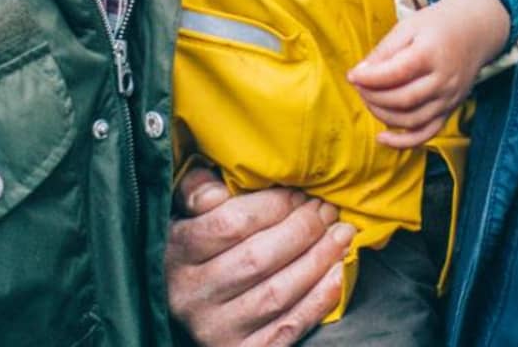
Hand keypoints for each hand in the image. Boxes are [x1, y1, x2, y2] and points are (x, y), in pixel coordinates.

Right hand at [166, 167, 352, 346]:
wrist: (188, 305)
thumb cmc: (195, 250)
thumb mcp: (184, 215)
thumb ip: (196, 191)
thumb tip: (217, 190)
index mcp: (176, 254)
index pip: (230, 224)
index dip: (273, 206)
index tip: (300, 194)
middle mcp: (191, 296)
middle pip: (258, 259)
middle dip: (303, 230)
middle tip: (327, 210)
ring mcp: (216, 329)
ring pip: (276, 294)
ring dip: (318, 260)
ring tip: (341, 235)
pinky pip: (287, 327)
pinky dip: (318, 300)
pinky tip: (337, 273)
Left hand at [348, 0, 508, 147]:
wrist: (475, 31)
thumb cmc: (438, 26)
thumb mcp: (409, 26)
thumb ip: (385, 50)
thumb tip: (360, 73)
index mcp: (432, 54)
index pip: (397, 73)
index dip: (370, 78)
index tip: (352, 75)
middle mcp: (444, 80)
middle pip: (403, 99)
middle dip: (372, 96)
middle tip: (358, 85)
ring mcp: (449, 99)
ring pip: (411, 120)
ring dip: (382, 115)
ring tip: (368, 99)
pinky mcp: (450, 110)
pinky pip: (426, 134)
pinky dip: (403, 142)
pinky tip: (382, 138)